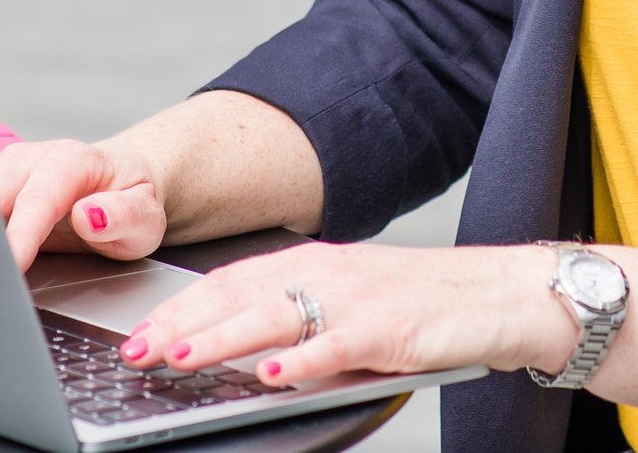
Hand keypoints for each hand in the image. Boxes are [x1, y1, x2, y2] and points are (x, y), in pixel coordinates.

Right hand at [0, 139, 165, 270]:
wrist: (122, 185)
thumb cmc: (132, 201)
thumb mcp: (146, 218)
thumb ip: (124, 216)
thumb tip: (90, 216)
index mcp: (73, 161)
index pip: (38, 197)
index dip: (22, 232)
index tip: (13, 263)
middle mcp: (34, 159)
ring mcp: (9, 172)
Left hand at [120, 242, 578, 386]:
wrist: (502, 295)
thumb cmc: (423, 306)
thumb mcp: (348, 302)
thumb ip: (297, 318)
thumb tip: (234, 350)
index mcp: (312, 263)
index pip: (230, 280)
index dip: (179, 305)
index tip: (136, 330)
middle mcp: (328, 273)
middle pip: (241, 294)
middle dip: (183, 322)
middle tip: (135, 349)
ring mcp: (359, 298)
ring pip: (278, 314)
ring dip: (225, 337)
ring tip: (182, 356)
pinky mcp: (391, 328)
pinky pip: (338, 345)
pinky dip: (302, 360)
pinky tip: (271, 373)